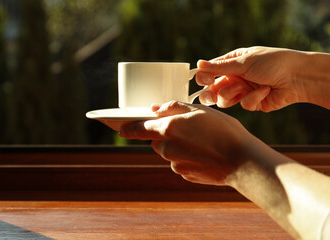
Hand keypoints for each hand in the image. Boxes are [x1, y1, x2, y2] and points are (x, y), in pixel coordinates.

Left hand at [118, 101, 256, 185]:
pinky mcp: (185, 175)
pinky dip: (188, 157)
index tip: (120, 128)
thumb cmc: (223, 131)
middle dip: (167, 133)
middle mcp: (166, 149)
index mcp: (168, 129)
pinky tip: (205, 153)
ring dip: (179, 144)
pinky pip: (181, 163)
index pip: (138, 129)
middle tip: (190, 128)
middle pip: (157, 139)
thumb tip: (154, 109)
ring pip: (169, 151)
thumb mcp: (199, 111)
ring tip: (202, 140)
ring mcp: (175, 164)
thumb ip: (173, 107)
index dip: (128, 128)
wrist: (242, 161)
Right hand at [196, 46, 307, 111]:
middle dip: (210, 93)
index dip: (204, 77)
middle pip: (213, 90)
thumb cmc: (272, 63)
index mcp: (232, 63)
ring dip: (232, 93)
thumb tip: (198, 64)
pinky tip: (265, 90)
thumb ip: (219, 67)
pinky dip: (253, 97)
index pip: (210, 72)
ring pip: (224, 100)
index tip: (206, 79)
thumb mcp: (243, 62)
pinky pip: (244, 104)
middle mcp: (235, 78)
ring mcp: (243, 91)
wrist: (297, 77)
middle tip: (211, 95)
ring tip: (243, 87)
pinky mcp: (252, 103)